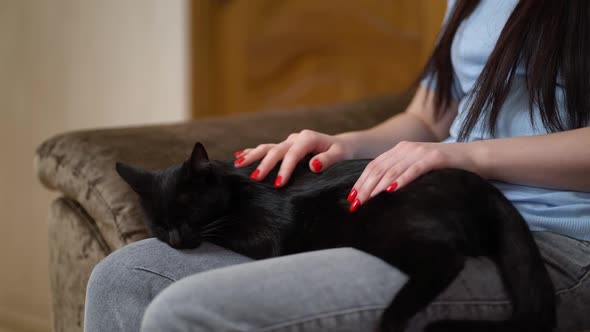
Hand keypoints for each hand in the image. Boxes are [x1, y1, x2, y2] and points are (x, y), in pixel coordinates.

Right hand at [234, 130, 354, 186]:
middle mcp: (295, 138)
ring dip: (253, 156)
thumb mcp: (341, 155)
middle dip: (264, 164)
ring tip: (238, 164)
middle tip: (255, 179)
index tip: (278, 184)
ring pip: (267, 148)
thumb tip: (313, 165)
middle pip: (276, 150)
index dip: (285, 168)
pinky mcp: (285, 148)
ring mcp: (289, 142)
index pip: (293, 154)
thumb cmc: (343, 153)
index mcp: (308, 138)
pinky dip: (253, 152)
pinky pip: (267, 149)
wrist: (343, 147)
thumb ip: (328, 160)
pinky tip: (239, 156)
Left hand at [348, 141, 479, 211]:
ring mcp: (420, 151)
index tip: (352, 198)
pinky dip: (401, 179)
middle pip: (379, 168)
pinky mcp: (435, 158)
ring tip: (368, 200)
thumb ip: (400, 174)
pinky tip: (391, 190)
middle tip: (356, 204)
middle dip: (365, 187)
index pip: (374, 166)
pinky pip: (414, 169)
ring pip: (392, 169)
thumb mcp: (417, 168)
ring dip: (378, 186)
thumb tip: (381, 194)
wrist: (474, 157)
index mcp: (399, 150)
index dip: (361, 182)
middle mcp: (406, 148)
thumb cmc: (445, 168)